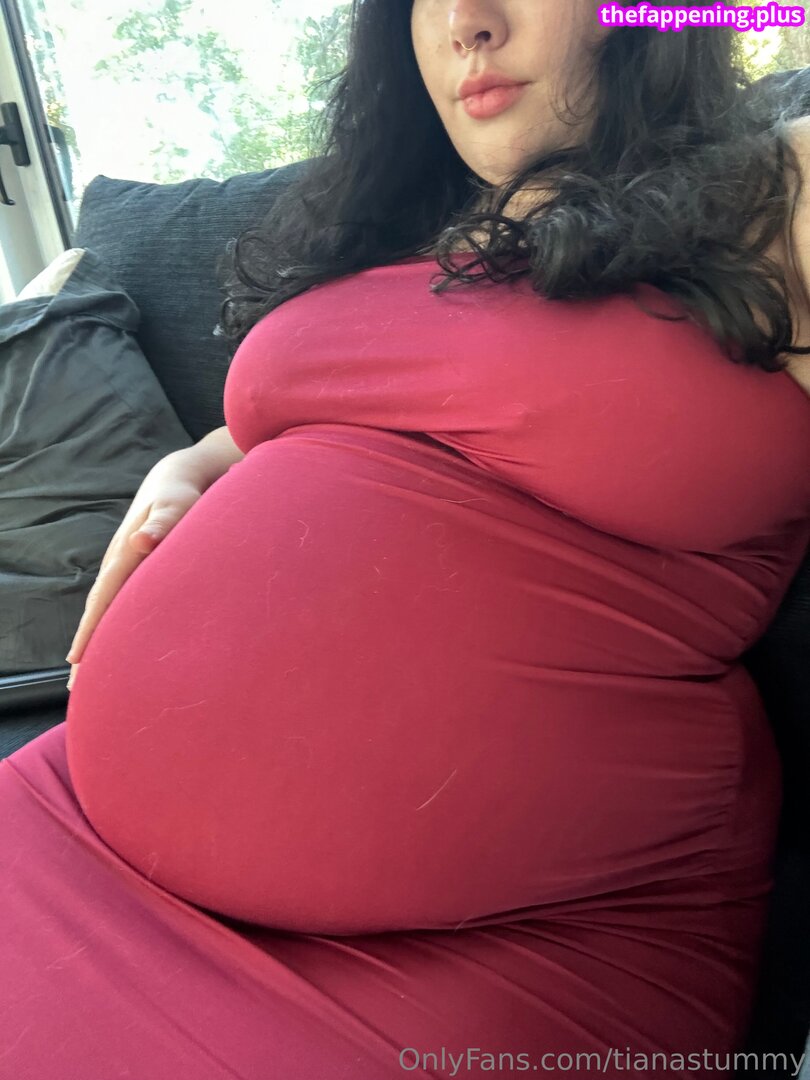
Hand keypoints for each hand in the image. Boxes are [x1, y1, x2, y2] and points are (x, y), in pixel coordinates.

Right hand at [65, 452, 207, 689]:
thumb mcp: (177, 504)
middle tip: (76, 689)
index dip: (90, 630)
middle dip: (87, 648)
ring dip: (98, 643)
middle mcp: (120, 564)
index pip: (104, 599)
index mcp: (125, 555)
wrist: (178, 479)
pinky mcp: (137, 571)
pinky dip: (114, 629)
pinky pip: (121, 605)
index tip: (76, 661)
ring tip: (88, 679)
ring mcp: (127, 568)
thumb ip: (164, 523)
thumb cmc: (182, 494)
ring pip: (108, 612)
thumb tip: (141, 541)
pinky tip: (115, 649)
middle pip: (98, 612)